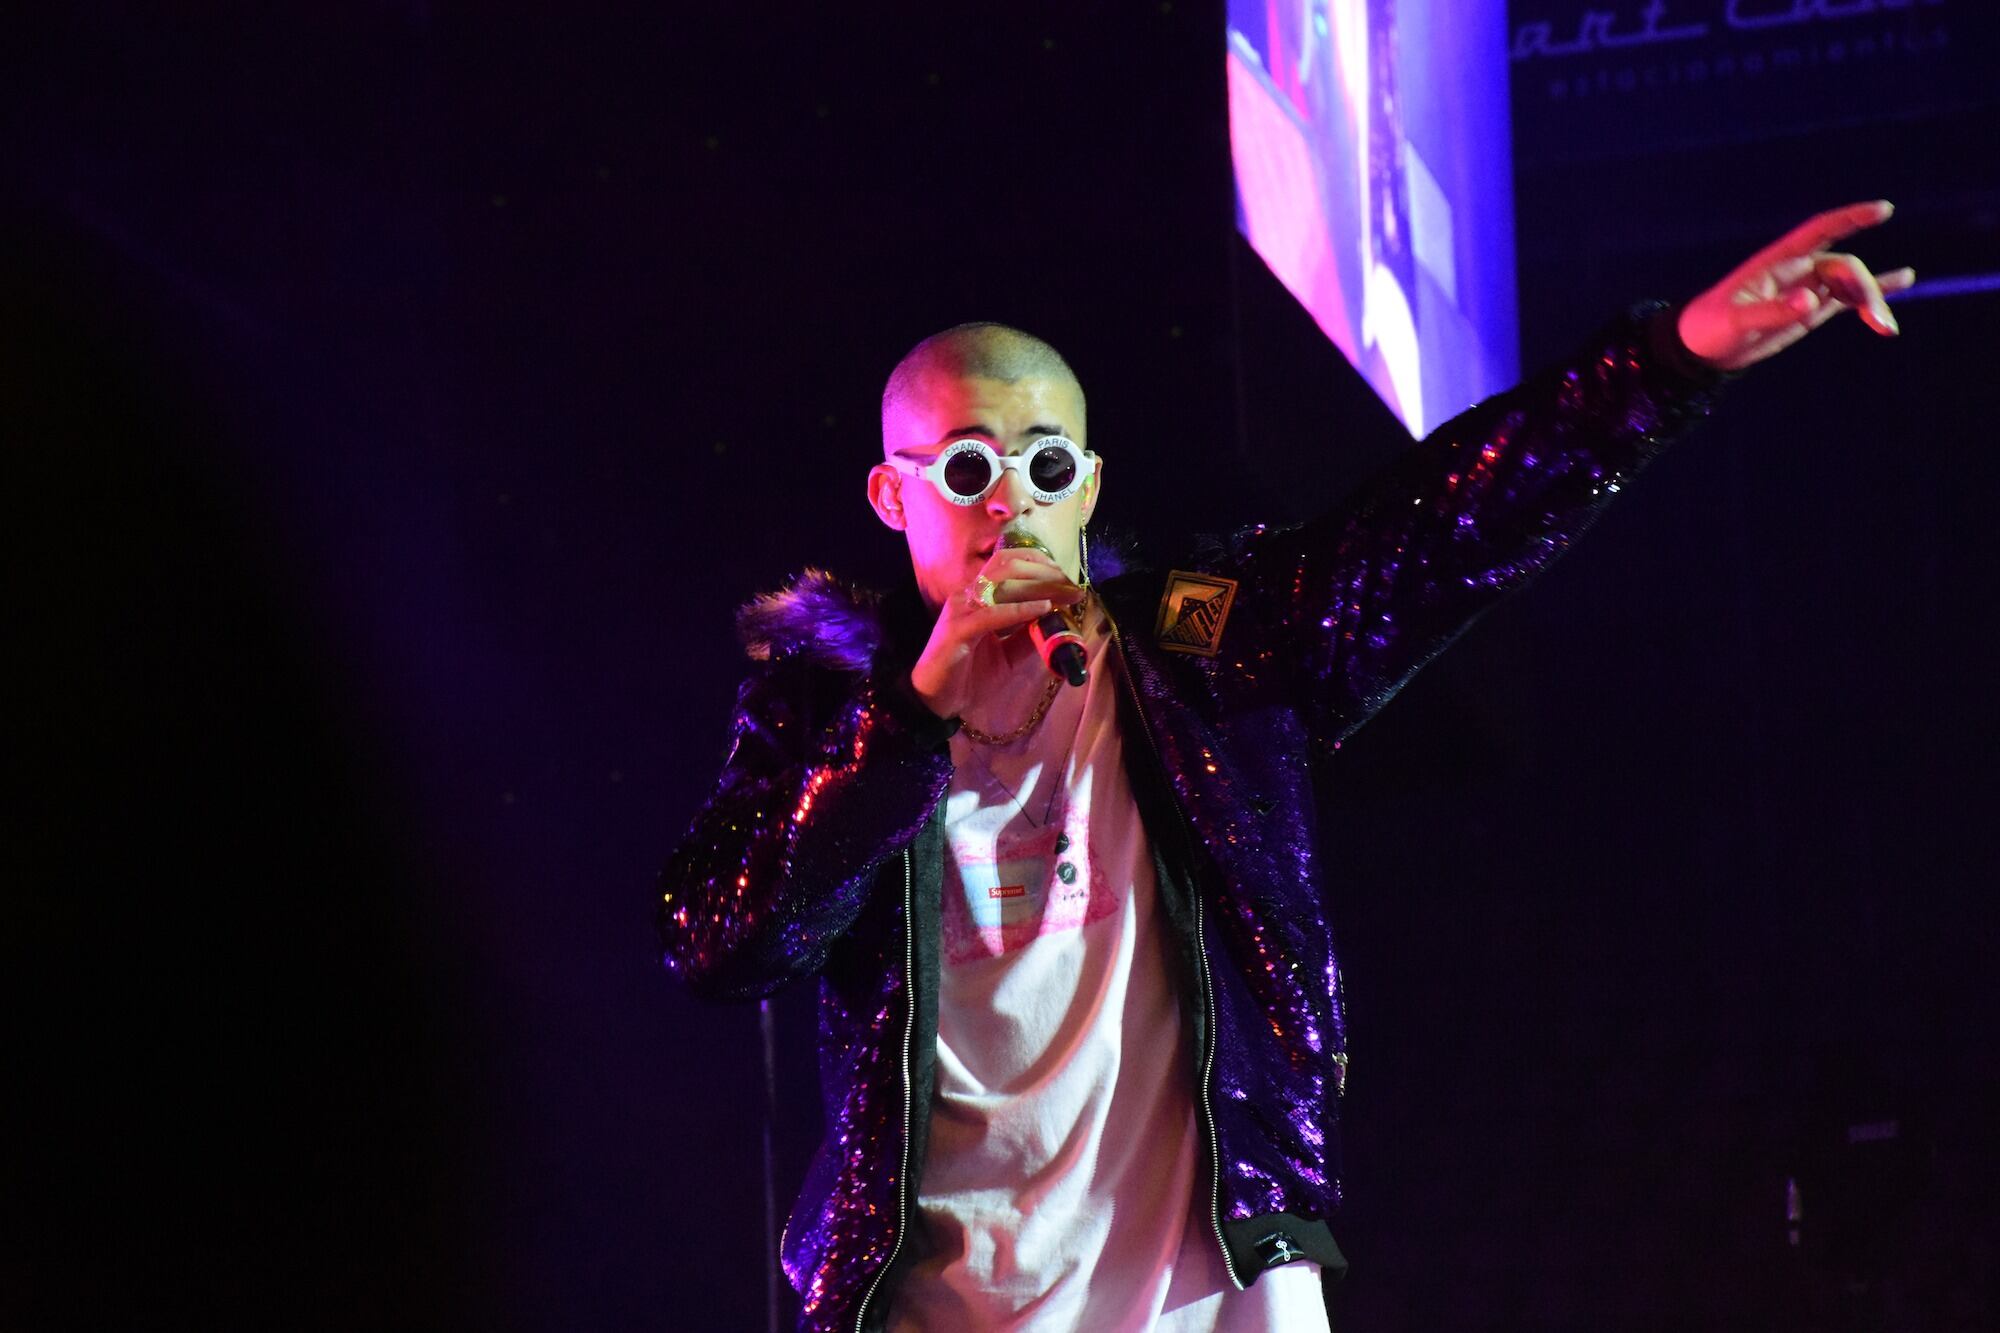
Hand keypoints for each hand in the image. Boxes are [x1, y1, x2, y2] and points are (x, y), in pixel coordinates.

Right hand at [909, 547, 1083, 719]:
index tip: (1070, 582)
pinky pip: (991, 614)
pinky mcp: (957, 630)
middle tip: (1072, 586)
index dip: (1042, 566)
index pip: (1010, 564)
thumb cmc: (968, 676)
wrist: (935, 701)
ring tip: (1064, 593)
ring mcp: (961, 610)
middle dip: (1045, 571)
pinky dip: (1020, 610)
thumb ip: (1028, 637)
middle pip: (1008, 564)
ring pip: (1002, 583)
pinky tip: (1042, 610)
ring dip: (1037, 585)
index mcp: (978, 597)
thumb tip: (1058, 622)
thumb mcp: (1009, 656)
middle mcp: (968, 595)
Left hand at [1677, 199, 1915, 372]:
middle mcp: (1796, 270)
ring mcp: (1806, 289)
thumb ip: (1772, 312)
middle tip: (1874, 319)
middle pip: (1843, 268)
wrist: (1702, 348)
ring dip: (1871, 303)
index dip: (1850, 219)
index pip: (1819, 231)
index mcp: (1777, 261)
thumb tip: (1811, 301)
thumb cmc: (1711, 329)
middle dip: (1863, 288)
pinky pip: (1846, 299)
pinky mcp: (1810, 310)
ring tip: (1886, 328)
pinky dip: (1872, 295)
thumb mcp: (1737, 322)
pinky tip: (1904, 282)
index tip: (1882, 209)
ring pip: (1850, 285)